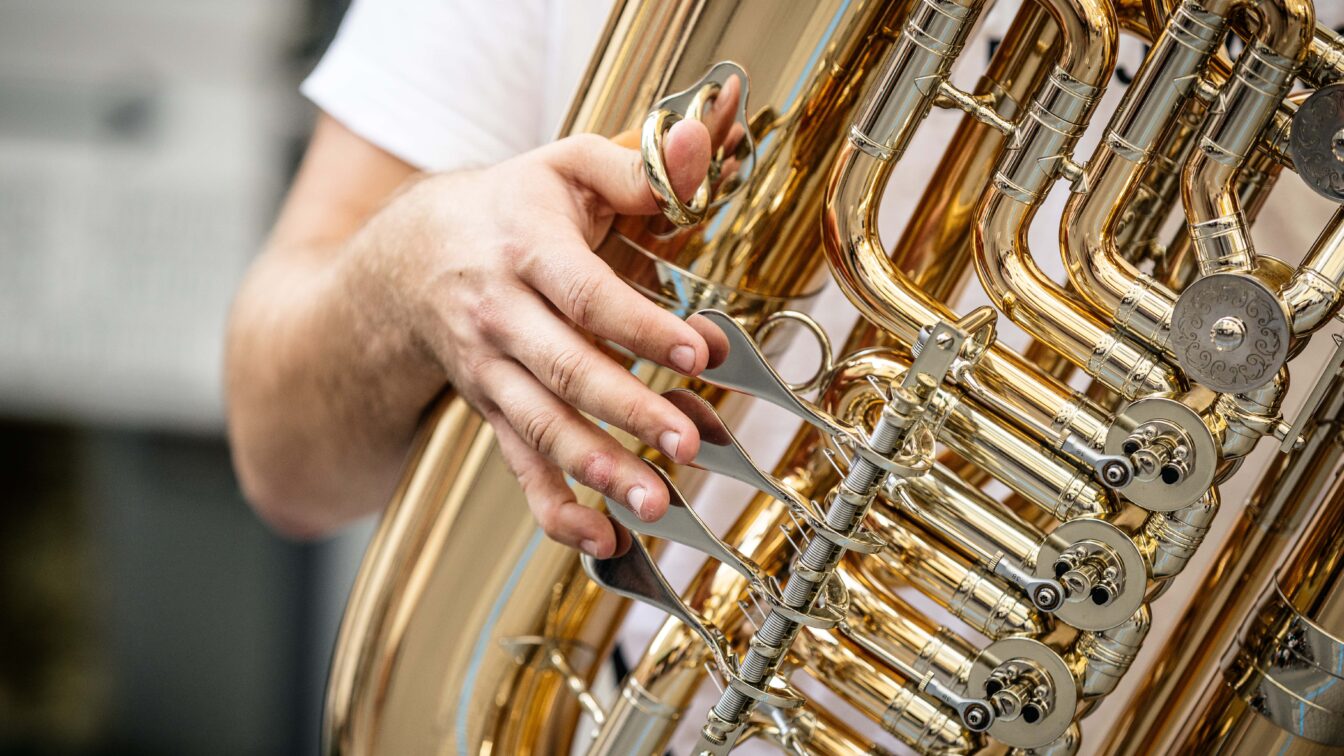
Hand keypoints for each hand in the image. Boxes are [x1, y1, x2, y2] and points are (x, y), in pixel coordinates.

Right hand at [351, 110, 734, 557]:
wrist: (406, 258)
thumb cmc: (507, 209)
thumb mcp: (563, 167)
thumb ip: (634, 167)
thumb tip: (701, 145)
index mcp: (525, 249)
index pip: (585, 294)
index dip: (641, 326)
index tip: (700, 352)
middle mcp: (500, 316)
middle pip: (565, 370)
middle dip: (628, 411)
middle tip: (686, 443)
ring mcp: (491, 372)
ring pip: (542, 427)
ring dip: (598, 470)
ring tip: (655, 502)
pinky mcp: (492, 411)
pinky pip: (520, 466)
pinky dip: (556, 509)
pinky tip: (601, 538)